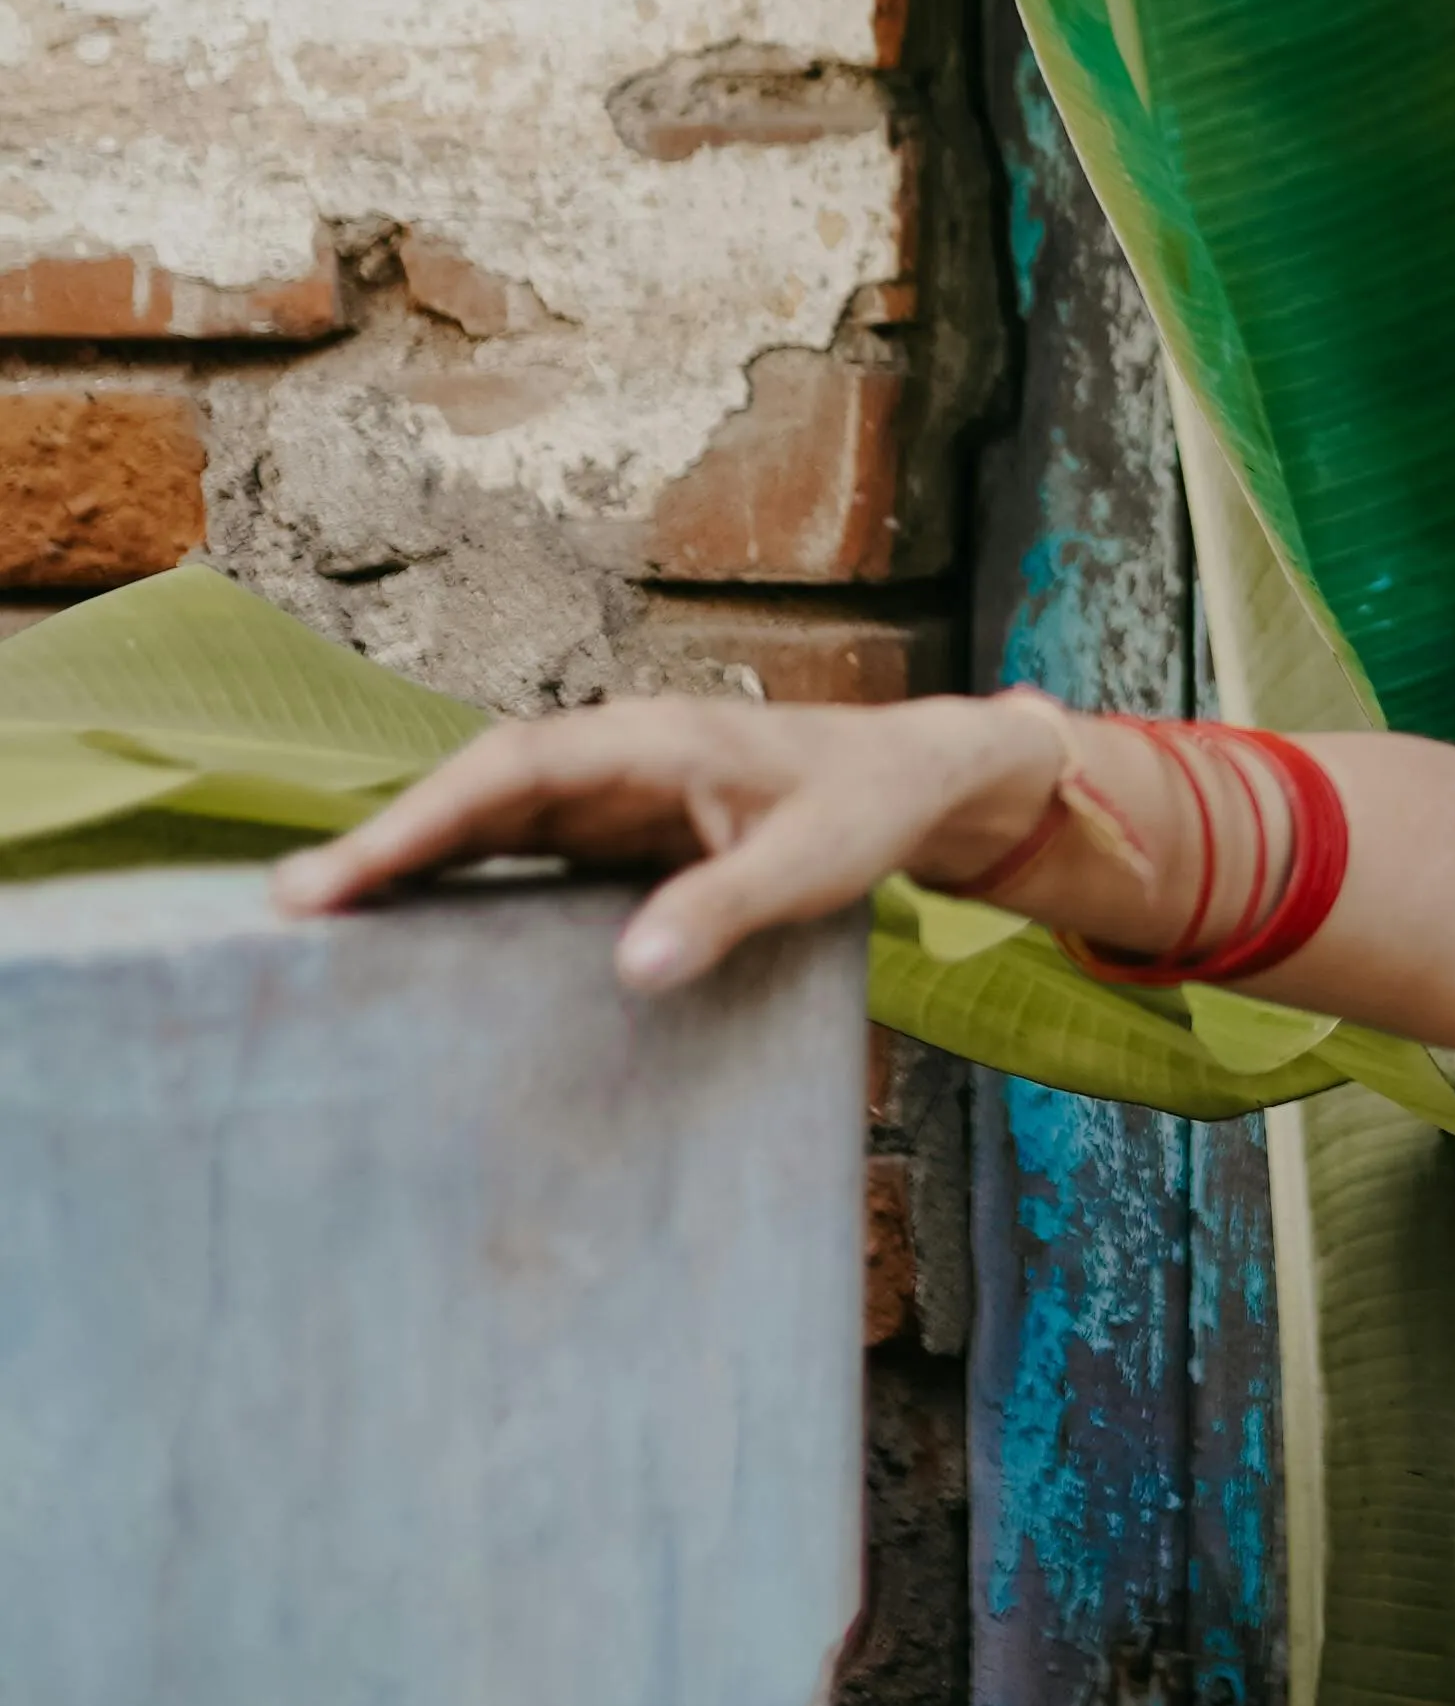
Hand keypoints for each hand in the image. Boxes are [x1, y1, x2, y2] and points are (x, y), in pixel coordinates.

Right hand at [268, 688, 1083, 993]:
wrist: (914, 778)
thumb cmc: (864, 809)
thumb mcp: (812, 863)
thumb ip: (725, 906)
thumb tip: (634, 966)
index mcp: (651, 739)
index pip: (509, 771)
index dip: (421, 818)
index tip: (348, 874)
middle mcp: (615, 751)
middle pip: (476, 788)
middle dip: (386, 841)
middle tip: (290, 910)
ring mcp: (614, 785)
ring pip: (489, 813)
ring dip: (412, 856)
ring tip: (318, 923)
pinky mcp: (621, 823)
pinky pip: (523, 842)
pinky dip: (461, 872)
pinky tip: (411, 925)